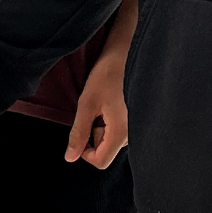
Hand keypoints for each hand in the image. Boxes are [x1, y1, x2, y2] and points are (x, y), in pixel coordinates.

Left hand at [67, 0, 138, 166]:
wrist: (131, 50)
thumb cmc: (108, 74)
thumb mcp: (87, 102)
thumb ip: (79, 132)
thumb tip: (69, 158)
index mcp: (122, 132)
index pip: (101, 161)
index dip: (84, 150)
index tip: (80, 127)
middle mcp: (135, 134)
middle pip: (107, 148)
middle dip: (95, 133)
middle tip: (94, 107)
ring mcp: (140, 126)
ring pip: (114, 138)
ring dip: (104, 124)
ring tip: (104, 100)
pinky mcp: (142, 116)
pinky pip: (123, 128)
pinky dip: (114, 119)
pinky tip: (114, 99)